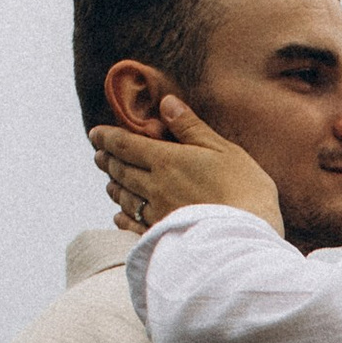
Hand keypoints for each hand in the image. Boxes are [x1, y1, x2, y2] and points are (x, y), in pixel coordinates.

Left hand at [90, 95, 282, 235]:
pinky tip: (119, 217)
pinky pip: (133, 226)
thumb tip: (166, 103)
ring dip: (114, 187)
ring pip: (125, 198)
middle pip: (122, 171)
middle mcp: (155, 187)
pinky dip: (122, 219)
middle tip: (99, 155)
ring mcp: (157, 214)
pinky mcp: (163, 237)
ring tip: (110, 182)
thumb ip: (191, 127)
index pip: (126, 145)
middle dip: (108, 161)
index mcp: (166, 161)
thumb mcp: (223, 150)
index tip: (95, 133)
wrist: (246, 240)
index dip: (107, 137)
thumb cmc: (245, 191)